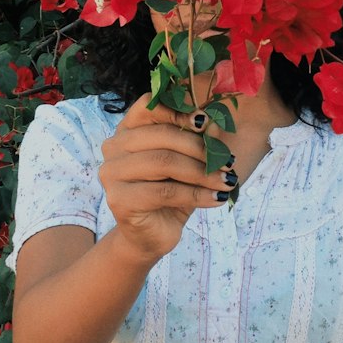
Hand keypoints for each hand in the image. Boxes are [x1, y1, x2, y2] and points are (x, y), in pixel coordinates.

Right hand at [98, 94, 235, 261]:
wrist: (150, 235)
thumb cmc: (169, 193)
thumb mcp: (188, 163)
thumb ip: (197, 140)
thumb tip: (214, 121)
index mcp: (127, 130)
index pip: (148, 107)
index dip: (178, 111)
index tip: (206, 122)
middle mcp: (114, 147)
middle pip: (163, 136)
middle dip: (201, 148)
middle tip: (229, 162)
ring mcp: (112, 173)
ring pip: (165, 163)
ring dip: (204, 172)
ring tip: (228, 181)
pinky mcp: (120, 199)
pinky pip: (166, 191)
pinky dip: (197, 194)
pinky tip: (217, 198)